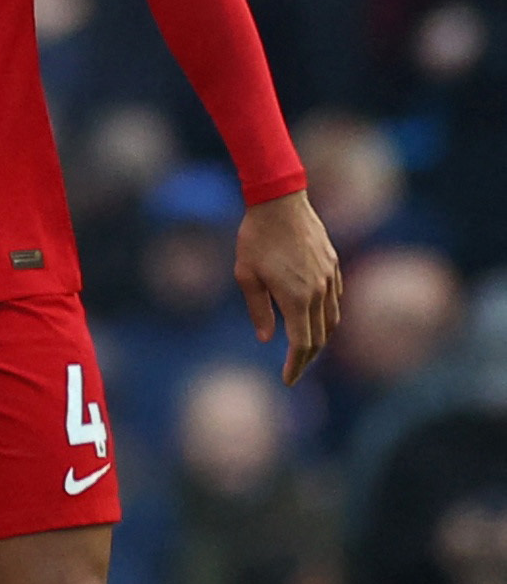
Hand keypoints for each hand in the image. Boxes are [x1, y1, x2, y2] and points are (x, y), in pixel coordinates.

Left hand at [236, 188, 341, 384]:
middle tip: (293, 369)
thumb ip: (258, 309)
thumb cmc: (256, 238)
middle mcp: (319, 291)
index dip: (295, 366)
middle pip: (320, 337)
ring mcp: (330, 277)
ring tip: (304, 349)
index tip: (287, 381)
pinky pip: (336, 299)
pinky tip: (315, 318)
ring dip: (321, 338)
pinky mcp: (333, 265)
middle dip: (307, 358)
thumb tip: (268, 338)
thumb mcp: (246, 276)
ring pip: (332, 319)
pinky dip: (327, 315)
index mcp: (296, 298)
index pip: (302, 344)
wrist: (280, 202)